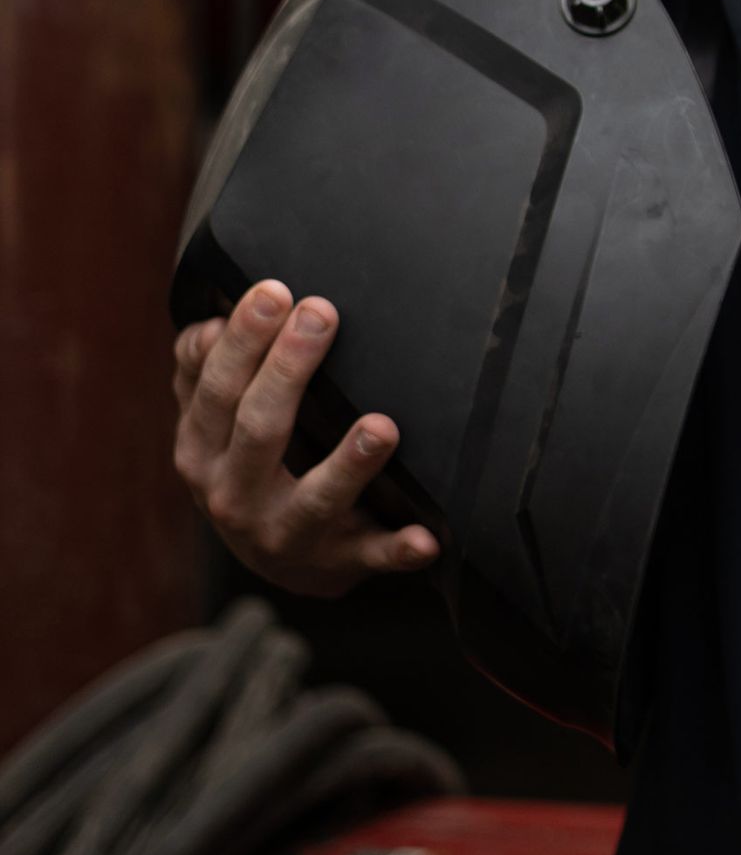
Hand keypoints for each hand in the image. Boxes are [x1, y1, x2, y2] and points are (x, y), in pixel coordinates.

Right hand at [172, 278, 439, 597]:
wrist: (279, 559)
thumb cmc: (248, 466)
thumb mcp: (214, 424)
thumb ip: (204, 371)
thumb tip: (210, 322)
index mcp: (201, 452)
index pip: (214, 389)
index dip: (242, 340)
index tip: (275, 291)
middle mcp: (233, 497)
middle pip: (259, 428)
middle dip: (289, 369)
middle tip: (321, 314)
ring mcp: (285, 536)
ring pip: (316, 499)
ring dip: (351, 464)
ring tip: (382, 427)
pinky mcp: (336, 564)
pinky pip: (371, 556)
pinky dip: (398, 548)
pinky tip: (425, 537)